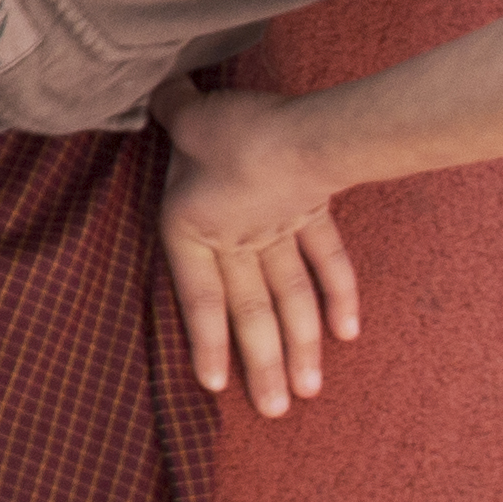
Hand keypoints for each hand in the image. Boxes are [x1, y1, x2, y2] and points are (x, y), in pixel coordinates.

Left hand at [155, 76, 358, 417]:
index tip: (215, 384)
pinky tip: (347, 334)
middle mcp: (240, 238)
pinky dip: (339, 296)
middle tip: (273, 413)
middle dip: (263, 363)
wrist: (305, 129)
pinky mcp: (314, 215)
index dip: (205, 340)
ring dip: (301, 346)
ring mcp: (282, 231)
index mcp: (196, 226)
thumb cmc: (237, 130)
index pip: (199, 296)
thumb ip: (170, 109)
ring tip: (308, 393)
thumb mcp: (188, 116)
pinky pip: (328, 261)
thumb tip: (155, 89)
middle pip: (251, 309)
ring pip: (292, 298)